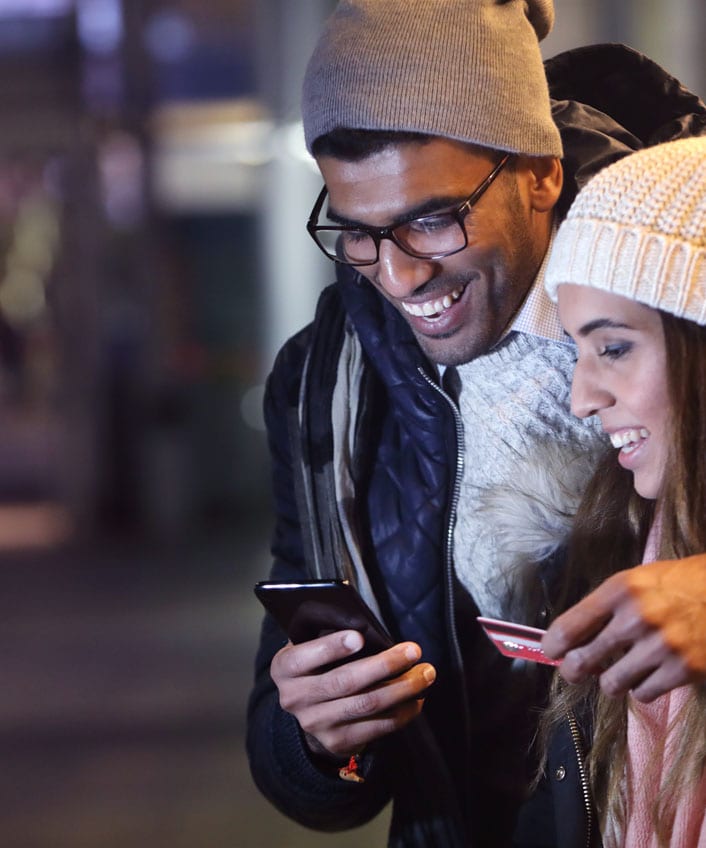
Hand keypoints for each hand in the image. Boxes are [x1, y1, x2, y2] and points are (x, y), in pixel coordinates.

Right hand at [270, 630, 435, 758]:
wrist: (309, 705)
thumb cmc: (318, 659)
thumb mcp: (311, 643)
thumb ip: (328, 632)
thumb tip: (368, 628)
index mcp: (284, 668)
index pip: (304, 657)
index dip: (331, 647)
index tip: (360, 636)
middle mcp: (295, 698)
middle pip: (345, 682)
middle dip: (384, 664)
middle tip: (414, 650)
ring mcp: (316, 724)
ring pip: (367, 704)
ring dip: (403, 688)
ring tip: (426, 672)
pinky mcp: (337, 741)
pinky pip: (377, 727)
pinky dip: (403, 712)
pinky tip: (418, 697)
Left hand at [542, 554, 705, 701]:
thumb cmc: (678, 583)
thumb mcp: (637, 580)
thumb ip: (606, 605)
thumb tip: (572, 635)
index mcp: (621, 590)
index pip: (570, 627)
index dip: (553, 646)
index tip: (551, 652)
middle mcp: (637, 618)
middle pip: (583, 660)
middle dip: (572, 670)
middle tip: (574, 672)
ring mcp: (661, 646)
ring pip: (611, 684)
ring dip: (610, 681)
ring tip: (619, 671)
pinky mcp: (684, 670)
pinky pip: (642, 694)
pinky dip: (641, 689)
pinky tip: (648, 674)